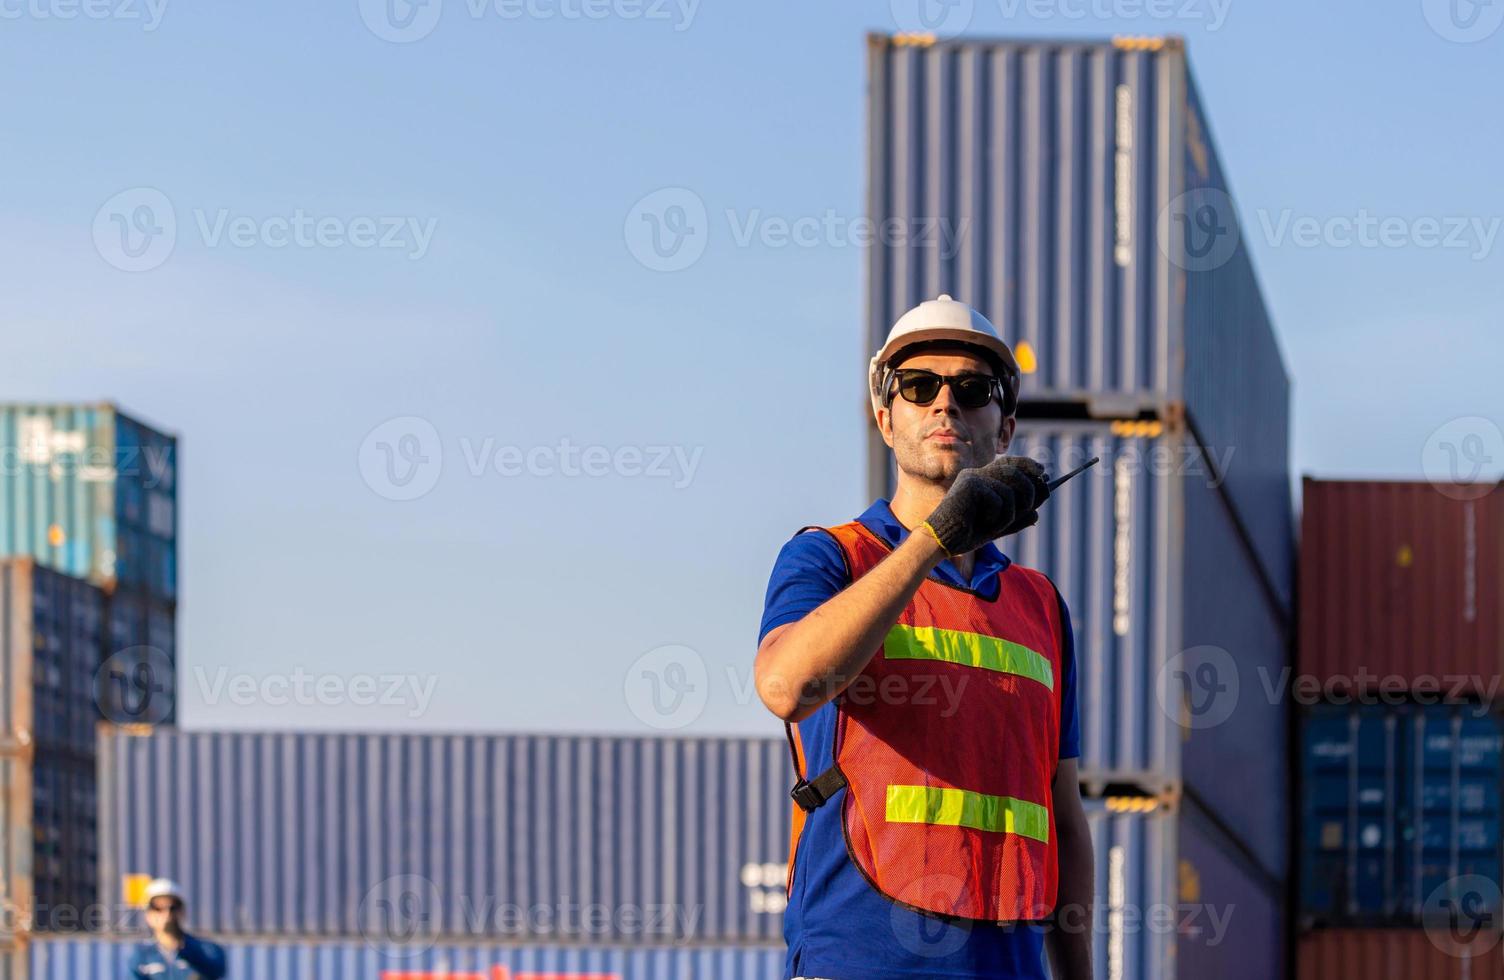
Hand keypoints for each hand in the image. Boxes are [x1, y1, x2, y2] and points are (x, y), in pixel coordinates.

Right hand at [920, 455, 1051, 556]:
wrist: (942, 541)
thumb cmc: (967, 534)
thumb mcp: (998, 526)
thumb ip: (1016, 518)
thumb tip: (1038, 512)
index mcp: (982, 479)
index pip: (1009, 462)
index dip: (1027, 464)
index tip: (1042, 471)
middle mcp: (977, 474)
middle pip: (1015, 470)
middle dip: (1030, 490)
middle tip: (1029, 508)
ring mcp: (973, 478)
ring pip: (1011, 486)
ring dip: (1013, 510)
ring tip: (999, 524)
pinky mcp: (970, 485)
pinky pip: (999, 499)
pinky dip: (999, 517)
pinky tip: (984, 524)